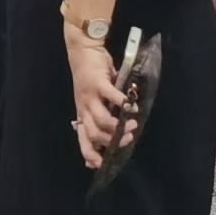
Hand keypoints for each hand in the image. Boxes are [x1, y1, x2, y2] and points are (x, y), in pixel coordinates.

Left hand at [66, 25, 126, 170]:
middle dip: (113, 141)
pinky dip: (124, 104)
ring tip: (133, 123)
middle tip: (128, 137)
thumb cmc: (91, 76)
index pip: (82, 140)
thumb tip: (115, 128)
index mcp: (82, 113)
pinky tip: (133, 106)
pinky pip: (112, 97)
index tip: (101, 164)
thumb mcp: (93, 98)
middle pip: (93, 134)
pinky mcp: (98, 83)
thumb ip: (102, 112)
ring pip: (101, 121)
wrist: (83, 49)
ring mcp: (89, 96)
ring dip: (119, 126)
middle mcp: (84, 107)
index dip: (90, 154)